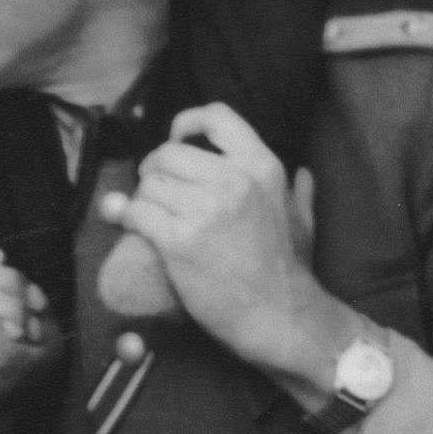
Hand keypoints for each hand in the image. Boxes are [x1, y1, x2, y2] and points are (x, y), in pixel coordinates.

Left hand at [98, 103, 355, 391]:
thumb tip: (305, 174)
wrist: (280, 316)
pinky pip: (135, 213)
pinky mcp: (178, 240)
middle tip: (158, 191)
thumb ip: (300, 192)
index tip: (177, 137)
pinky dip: (127, 218)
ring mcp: (204, 209)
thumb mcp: (303, 221)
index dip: (187, 122)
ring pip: (148, 184)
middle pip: (168, 153)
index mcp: (261, 167)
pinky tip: (134, 227)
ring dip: (142, 198)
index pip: (217, 116)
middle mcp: (233, 180)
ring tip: (151, 214)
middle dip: (155, 170)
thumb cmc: (289, 270)